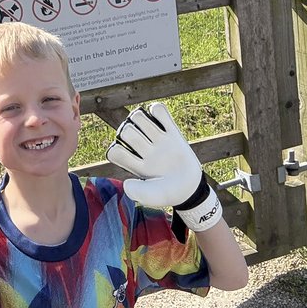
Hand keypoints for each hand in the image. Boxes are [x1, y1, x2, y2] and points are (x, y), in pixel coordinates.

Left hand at [106, 102, 222, 231]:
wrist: (191, 188)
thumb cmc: (170, 193)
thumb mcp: (155, 197)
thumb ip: (139, 192)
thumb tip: (126, 184)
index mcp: (135, 164)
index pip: (116, 151)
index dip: (118, 150)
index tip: (131, 159)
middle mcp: (143, 149)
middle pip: (126, 130)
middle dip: (131, 133)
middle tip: (145, 144)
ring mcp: (157, 139)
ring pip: (138, 116)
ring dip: (142, 120)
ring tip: (154, 132)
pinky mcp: (171, 132)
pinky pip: (159, 110)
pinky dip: (158, 111)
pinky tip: (165, 124)